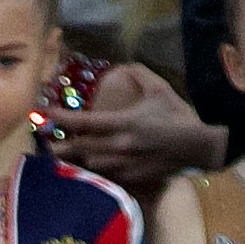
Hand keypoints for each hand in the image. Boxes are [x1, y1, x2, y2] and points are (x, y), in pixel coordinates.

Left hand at [51, 64, 218, 189]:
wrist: (201, 147)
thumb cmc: (179, 116)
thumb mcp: (160, 89)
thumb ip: (139, 74)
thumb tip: (125, 65)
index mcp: (124, 123)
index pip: (84, 122)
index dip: (61, 118)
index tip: (43, 114)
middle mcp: (120, 145)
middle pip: (80, 148)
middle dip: (59, 145)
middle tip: (45, 143)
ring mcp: (126, 165)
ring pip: (91, 164)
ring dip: (76, 159)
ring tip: (62, 156)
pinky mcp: (134, 178)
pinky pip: (107, 175)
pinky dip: (96, 170)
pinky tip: (89, 168)